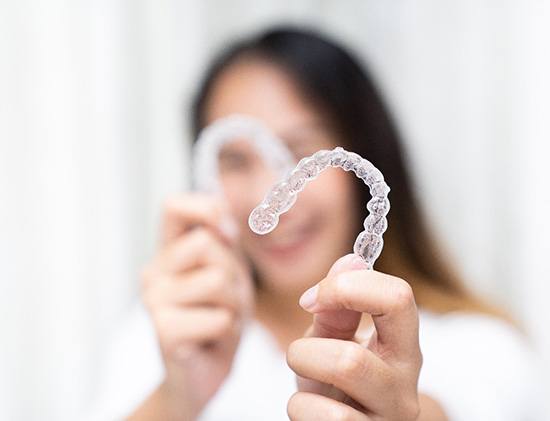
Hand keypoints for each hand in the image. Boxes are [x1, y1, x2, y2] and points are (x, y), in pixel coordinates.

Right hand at [137, 194, 253, 419]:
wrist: (203, 372)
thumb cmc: (218, 317)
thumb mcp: (228, 271)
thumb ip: (223, 240)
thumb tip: (220, 211)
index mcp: (169, 253)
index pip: (174, 206)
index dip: (206, 210)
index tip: (227, 237)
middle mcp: (154, 272)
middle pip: (207, 244)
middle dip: (233, 274)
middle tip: (226, 300)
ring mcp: (153, 301)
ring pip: (218, 280)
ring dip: (234, 305)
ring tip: (220, 319)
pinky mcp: (162, 332)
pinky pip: (219, 317)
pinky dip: (227, 330)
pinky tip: (211, 340)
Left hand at [286, 254, 422, 420]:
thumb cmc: (340, 382)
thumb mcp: (335, 341)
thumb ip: (338, 306)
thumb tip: (352, 258)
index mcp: (402, 346)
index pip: (398, 298)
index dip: (345, 288)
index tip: (310, 299)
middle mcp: (403, 386)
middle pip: (352, 357)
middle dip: (307, 350)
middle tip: (298, 354)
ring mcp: (388, 419)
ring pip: (337, 388)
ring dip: (303, 375)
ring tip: (305, 381)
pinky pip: (321, 419)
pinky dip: (300, 409)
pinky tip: (309, 410)